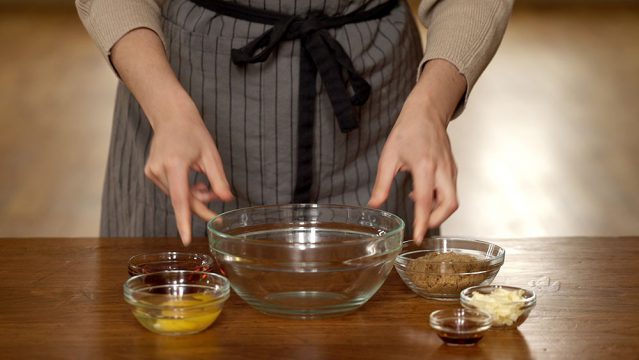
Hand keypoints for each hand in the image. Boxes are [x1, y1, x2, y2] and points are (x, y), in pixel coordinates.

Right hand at [144, 98, 233, 245]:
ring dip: (193, 196)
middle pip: (182, 200)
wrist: (171, 116)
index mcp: (175, 164)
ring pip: (177, 197)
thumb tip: (226, 200)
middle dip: (200, 206)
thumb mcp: (212, 155)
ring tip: (203, 182)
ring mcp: (152, 172)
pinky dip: (184, 190)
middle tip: (217, 211)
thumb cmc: (193, 133)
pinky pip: (171, 190)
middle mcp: (159, 170)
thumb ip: (219, 180)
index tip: (186, 238)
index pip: (180, 199)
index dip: (185, 220)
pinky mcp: (151, 173)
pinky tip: (193, 180)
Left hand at [368, 59, 465, 243]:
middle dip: (436, 220)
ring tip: (418, 208)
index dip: (421, 222)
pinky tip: (422, 195)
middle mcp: (442, 170)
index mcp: (425, 166)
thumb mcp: (389, 156)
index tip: (417, 236)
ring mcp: (450, 170)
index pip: (425, 201)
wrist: (427, 112)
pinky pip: (450, 192)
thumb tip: (374, 204)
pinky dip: (439, 200)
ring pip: (452, 200)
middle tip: (420, 226)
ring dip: (437, 211)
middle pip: (449, 205)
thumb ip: (381, 184)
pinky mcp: (453, 170)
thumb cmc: (408, 130)